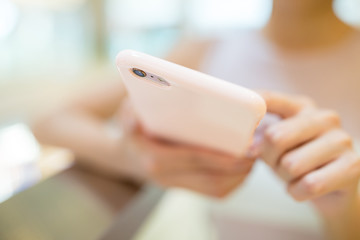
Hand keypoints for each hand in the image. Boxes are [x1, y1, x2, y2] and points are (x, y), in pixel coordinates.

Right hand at [118, 99, 254, 197]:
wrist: (128, 152)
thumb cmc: (134, 125)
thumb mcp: (129, 113)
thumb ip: (132, 113)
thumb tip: (135, 118)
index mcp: (154, 157)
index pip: (194, 158)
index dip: (222, 156)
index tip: (245, 148)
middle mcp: (164, 176)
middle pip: (210, 178)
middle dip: (238, 167)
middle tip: (257, 152)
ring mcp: (174, 184)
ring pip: (214, 189)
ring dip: (239, 176)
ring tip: (253, 158)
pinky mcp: (183, 187)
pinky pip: (212, 191)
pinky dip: (232, 182)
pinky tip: (241, 167)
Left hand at [254, 91, 359, 213]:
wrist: (329, 190)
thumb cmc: (297, 161)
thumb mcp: (274, 145)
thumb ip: (260, 137)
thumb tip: (247, 146)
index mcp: (301, 106)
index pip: (268, 99)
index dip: (249, 115)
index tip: (237, 128)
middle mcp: (324, 118)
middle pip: (276, 136)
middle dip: (269, 158)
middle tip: (277, 164)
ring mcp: (341, 140)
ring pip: (291, 165)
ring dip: (285, 178)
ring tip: (294, 176)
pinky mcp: (353, 166)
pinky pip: (309, 185)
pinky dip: (298, 192)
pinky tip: (304, 188)